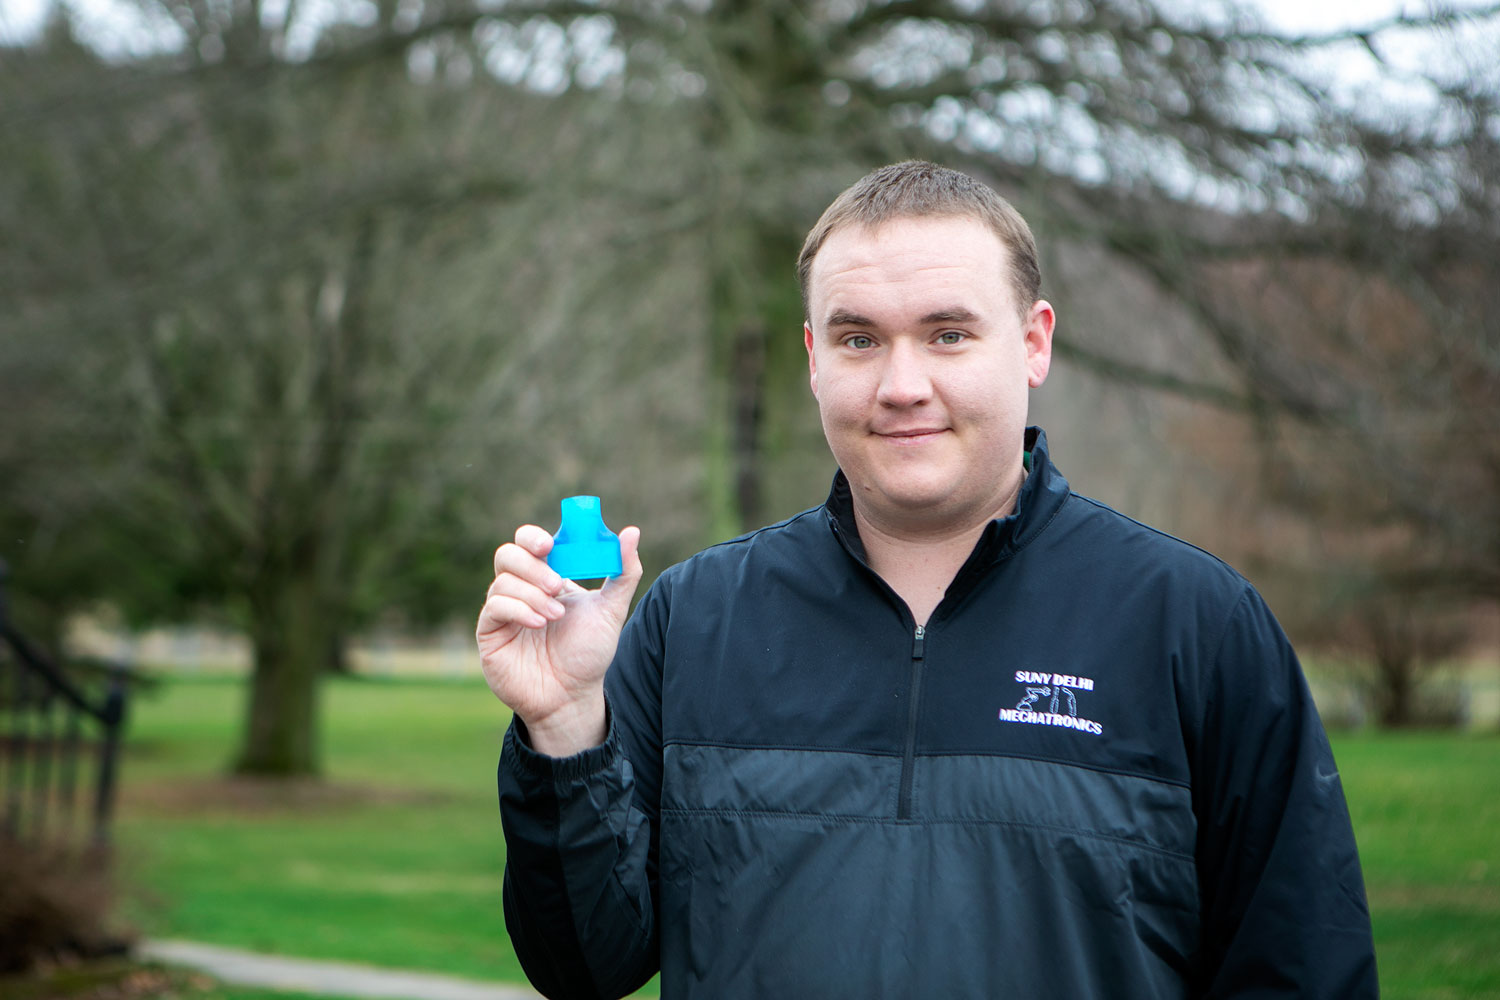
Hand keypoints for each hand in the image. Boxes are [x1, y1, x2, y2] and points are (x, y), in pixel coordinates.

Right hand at [477, 523, 643, 755]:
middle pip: (508, 554)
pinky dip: (518, 609)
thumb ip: (623, 573)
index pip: (529, 542)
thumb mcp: (612, 610)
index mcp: (546, 576)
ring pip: (502, 581)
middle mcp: (521, 588)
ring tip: (555, 616)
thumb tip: (632, 532)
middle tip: (557, 585)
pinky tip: (538, 623)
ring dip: (532, 594)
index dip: (534, 537)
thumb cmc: (589, 653)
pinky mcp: (490, 632)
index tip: (550, 545)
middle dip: (533, 566)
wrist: (573, 696)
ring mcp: (503, 610)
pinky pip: (494, 607)